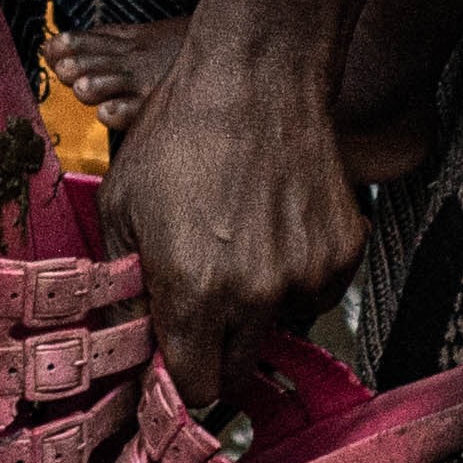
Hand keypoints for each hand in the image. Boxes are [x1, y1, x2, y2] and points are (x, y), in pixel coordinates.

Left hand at [104, 35, 373, 412]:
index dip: (179, 374)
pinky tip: (275, 231)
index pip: (193, 385)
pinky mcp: (342, 251)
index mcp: (192, 288)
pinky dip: (297, 277)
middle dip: (216, 351)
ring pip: (279, 330)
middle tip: (203, 307)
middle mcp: (254, 293)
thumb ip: (122, 284)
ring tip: (241, 251)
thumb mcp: (121, 206)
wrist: (256, 78)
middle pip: (238, 372)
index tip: (174, 356)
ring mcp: (305, 273)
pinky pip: (316, 293)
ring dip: (258, 312)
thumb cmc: (179, 133)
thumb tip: (125, 340)